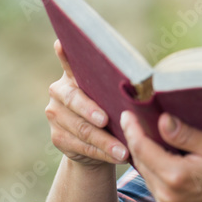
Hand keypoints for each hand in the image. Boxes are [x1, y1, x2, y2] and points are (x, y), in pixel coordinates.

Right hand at [45, 40, 128, 166]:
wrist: (93, 144)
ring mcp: (56, 116)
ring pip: (81, 129)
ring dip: (104, 141)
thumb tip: (144, 83)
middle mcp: (59, 92)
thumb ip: (116, 86)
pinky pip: (82, 147)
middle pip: (74, 100)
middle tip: (105, 120)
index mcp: (74, 76)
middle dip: (90, 111)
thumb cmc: (110, 109)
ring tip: (123, 150)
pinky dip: (102, 153)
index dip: (64, 54)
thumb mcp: (112, 95)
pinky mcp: (57, 138)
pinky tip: (118, 157)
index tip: (62, 44)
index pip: (69, 62)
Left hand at [120, 111, 201, 201]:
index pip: (142, 148)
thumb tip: (161, 120)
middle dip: (134, 140)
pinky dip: (151, 169)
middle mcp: (167, 195)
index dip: (132, 130)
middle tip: (131, 121)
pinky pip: (153, 186)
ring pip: (144, 175)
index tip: (127, 115)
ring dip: (142, 155)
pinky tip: (156, 157)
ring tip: (142, 136)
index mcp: (176, 176)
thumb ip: (185, 134)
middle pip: (139, 162)